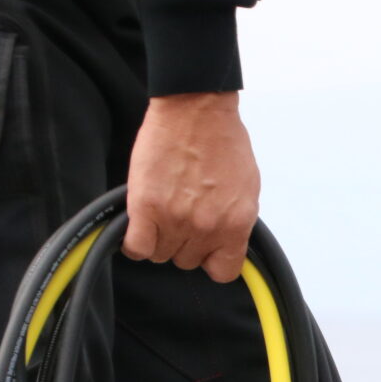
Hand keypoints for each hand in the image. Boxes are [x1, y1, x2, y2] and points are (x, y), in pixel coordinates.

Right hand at [122, 92, 259, 283]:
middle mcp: (207, 227)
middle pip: (187, 261)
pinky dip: (134, 243)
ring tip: (160, 214)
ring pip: (160, 255)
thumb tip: (224, 239)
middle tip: (179, 216)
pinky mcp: (146, 206)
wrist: (197, 109)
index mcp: (236, 224)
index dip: (211, 261)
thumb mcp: (246, 189)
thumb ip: (235, 219)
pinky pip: (136, 247)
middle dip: (183, 243)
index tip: (205, 249)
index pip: (224, 271)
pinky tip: (139, 226)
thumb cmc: (223, 141)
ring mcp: (176, 219)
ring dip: (158, 239)